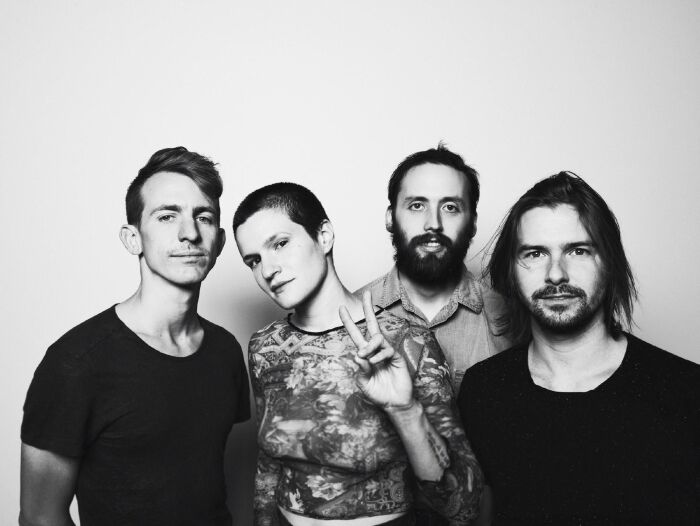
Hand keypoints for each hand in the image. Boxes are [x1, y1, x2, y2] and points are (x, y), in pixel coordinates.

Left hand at [339, 291, 412, 407]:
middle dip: (368, 309)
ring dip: (369, 345)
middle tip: (367, 293)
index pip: (355, 334)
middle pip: (372, 324)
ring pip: (377, 338)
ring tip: (365, 355)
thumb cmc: (377, 393)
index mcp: (364, 354)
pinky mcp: (396, 357)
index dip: (348, 322)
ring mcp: (386, 352)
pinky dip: (379, 356)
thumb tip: (357, 354)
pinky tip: (376, 364)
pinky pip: (387, 350)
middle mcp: (375, 350)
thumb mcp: (363, 383)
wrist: (394, 403)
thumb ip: (360, 370)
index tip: (342, 307)